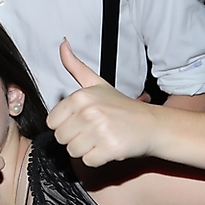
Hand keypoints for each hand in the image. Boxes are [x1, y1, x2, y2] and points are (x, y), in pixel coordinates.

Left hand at [47, 39, 158, 165]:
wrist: (152, 125)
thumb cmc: (122, 106)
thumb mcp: (96, 83)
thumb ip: (75, 65)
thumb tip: (62, 43)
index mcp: (80, 97)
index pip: (52, 122)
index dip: (66, 124)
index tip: (82, 121)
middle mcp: (88, 112)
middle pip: (61, 138)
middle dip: (75, 137)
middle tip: (93, 131)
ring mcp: (99, 131)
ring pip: (73, 151)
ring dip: (86, 149)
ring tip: (100, 138)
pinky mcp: (110, 149)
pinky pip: (87, 162)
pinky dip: (97, 159)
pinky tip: (108, 148)